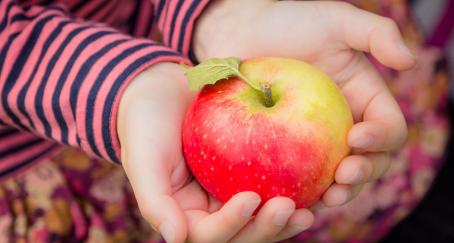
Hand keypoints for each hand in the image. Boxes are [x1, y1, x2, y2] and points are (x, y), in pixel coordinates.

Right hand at [118, 63, 313, 242]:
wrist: (160, 92)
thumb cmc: (146, 125)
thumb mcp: (143, 160)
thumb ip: (155, 202)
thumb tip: (175, 239)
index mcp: (185, 216)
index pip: (208, 234)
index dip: (230, 224)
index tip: (250, 199)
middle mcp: (210, 210)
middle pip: (242, 234)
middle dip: (265, 229)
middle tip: (290, 209)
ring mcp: (229, 193)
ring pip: (260, 218)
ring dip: (283, 220)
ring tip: (309, 210)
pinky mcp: (247, 172)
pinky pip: (270, 186)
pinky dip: (290, 190)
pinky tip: (314, 185)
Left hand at [194, 0, 414, 206]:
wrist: (243, 30)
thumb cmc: (288, 22)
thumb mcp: (336, 20)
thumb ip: (377, 33)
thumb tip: (409, 62)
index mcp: (362, 100)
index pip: (388, 128)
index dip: (381, 138)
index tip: (356, 137)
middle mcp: (343, 125)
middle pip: (368, 162)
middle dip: (362, 175)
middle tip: (342, 176)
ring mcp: (315, 141)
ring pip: (336, 178)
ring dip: (337, 193)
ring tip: (325, 198)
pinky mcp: (286, 150)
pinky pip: (299, 177)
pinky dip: (301, 191)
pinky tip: (292, 198)